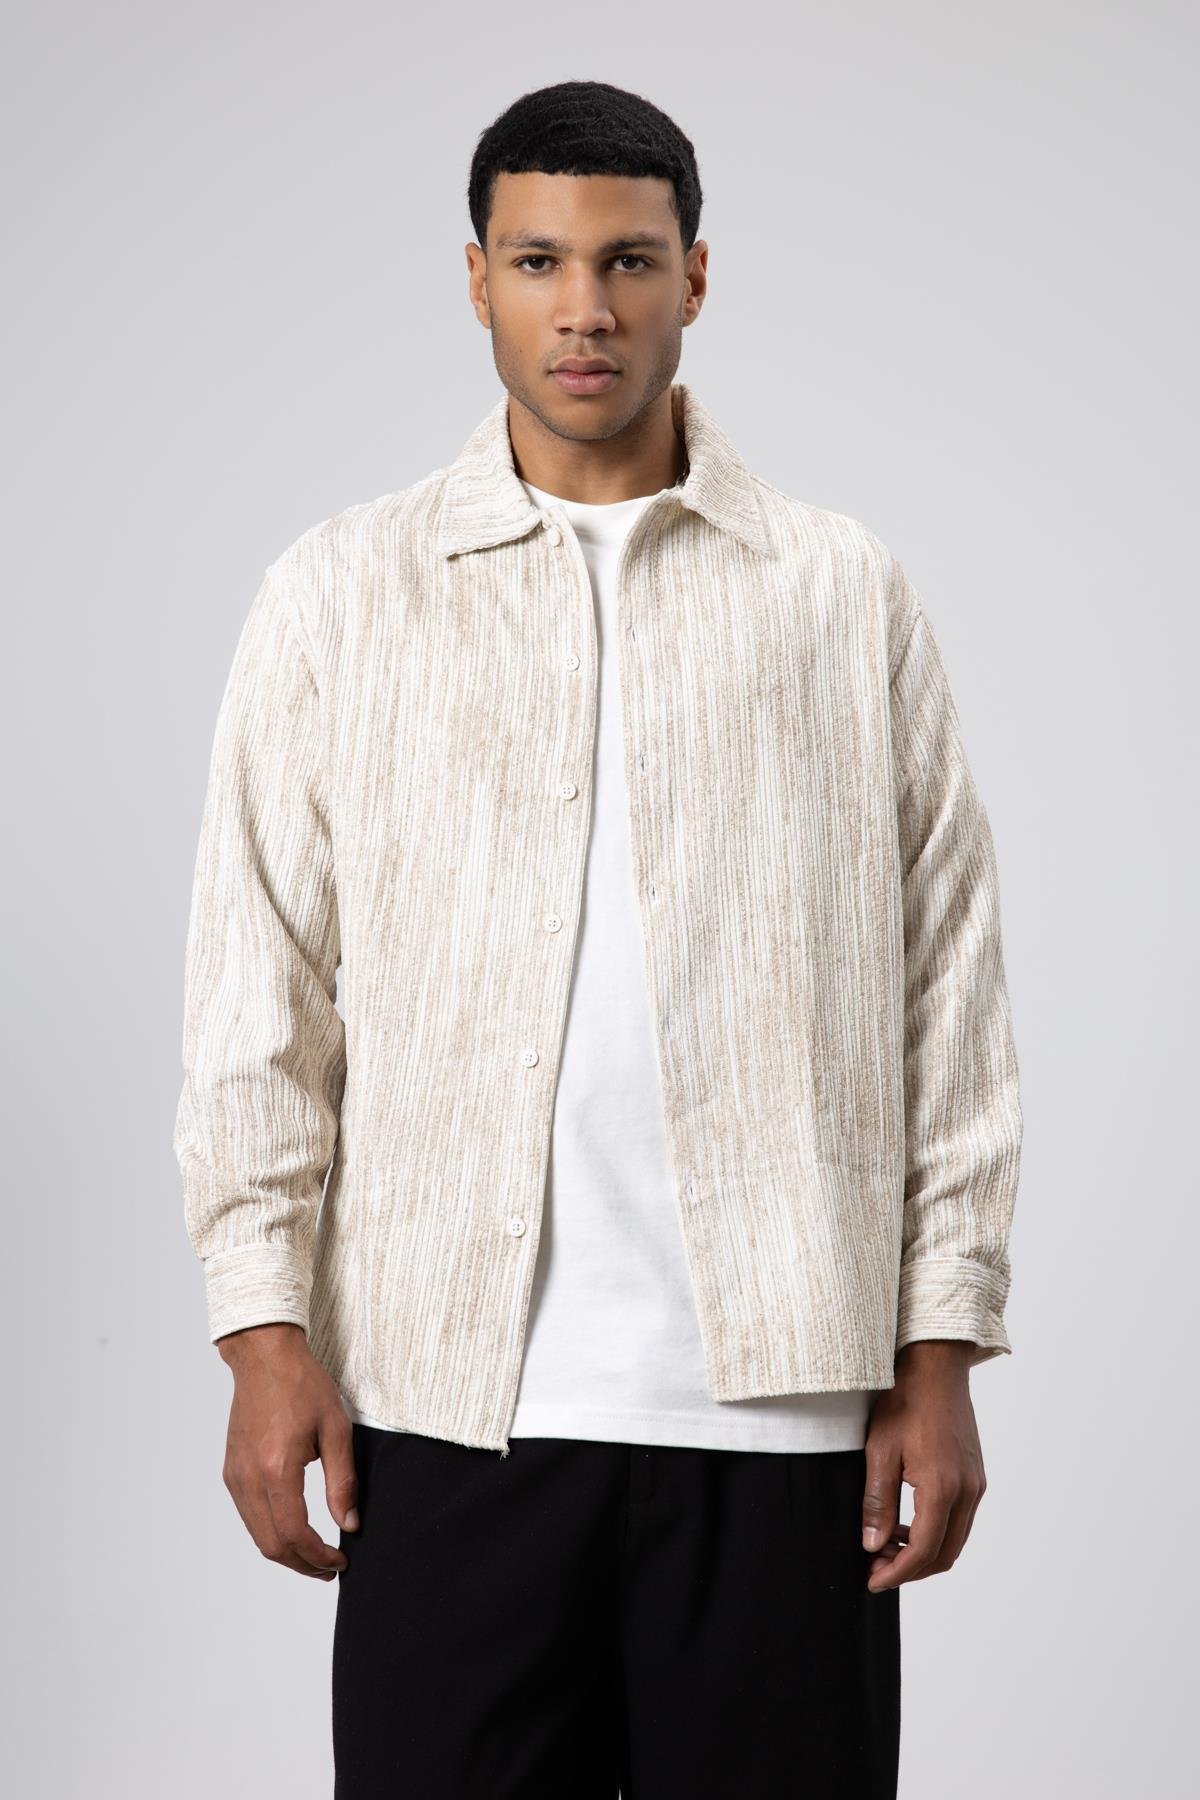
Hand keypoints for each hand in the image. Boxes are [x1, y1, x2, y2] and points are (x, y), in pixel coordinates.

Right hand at [217, 1322, 359, 1579]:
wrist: (264, 1358)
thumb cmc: (302, 1385)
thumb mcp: (336, 1429)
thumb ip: (343, 1482)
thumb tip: (350, 1523)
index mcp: (276, 1468)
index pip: (293, 1534)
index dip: (318, 1556)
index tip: (340, 1561)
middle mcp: (249, 1478)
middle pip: (271, 1545)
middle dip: (302, 1564)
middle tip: (330, 1568)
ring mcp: (235, 1476)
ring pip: (257, 1535)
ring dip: (285, 1552)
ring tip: (315, 1554)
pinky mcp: (231, 1471)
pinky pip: (249, 1516)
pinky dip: (270, 1532)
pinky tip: (293, 1528)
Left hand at [861, 1339, 985, 1592]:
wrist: (936, 1366)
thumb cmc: (906, 1400)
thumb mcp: (880, 1450)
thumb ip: (877, 1503)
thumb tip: (873, 1545)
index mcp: (944, 1487)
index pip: (923, 1551)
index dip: (896, 1573)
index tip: (872, 1580)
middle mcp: (968, 1491)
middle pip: (945, 1554)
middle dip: (910, 1569)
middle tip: (876, 1567)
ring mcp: (976, 1484)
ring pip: (954, 1540)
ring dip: (924, 1552)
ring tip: (886, 1546)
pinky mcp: (975, 1475)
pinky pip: (959, 1520)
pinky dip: (936, 1532)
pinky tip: (906, 1524)